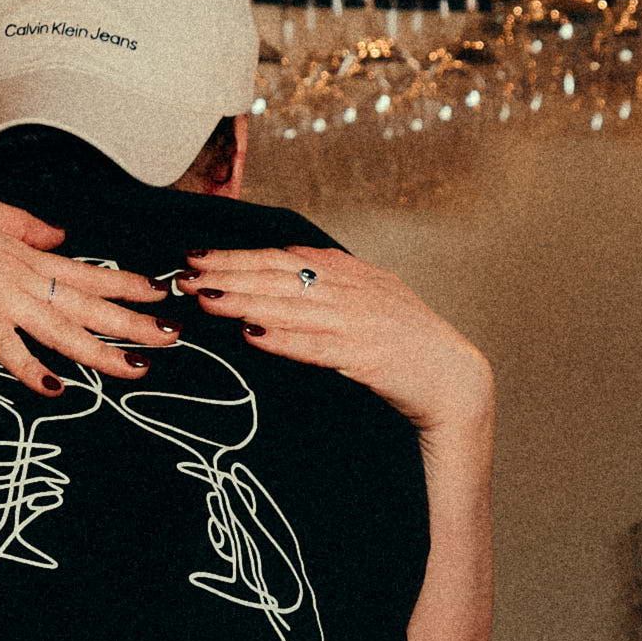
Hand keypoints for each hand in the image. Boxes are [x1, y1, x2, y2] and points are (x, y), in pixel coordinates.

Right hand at [0, 177, 175, 393]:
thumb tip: (61, 234)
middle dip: (135, 323)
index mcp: (23, 253)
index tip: (163, 294)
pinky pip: (9, 346)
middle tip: (173, 338)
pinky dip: (32, 368)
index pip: (88, 271)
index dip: (129, 285)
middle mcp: (20, 274)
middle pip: (89, 303)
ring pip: (62, 328)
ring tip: (137, 370)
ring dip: (102, 352)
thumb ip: (23, 225)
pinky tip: (56, 388)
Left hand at [181, 247, 494, 437]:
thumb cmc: (409, 350)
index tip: (197, 257)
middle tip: (185, 274)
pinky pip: (319, 346)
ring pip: (293, 307)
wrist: (456, 384)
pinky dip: (285, 340)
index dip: (238, 257)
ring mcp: (364, 323)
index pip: (286, 259)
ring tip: (207, 299)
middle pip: (281, 277)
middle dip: (229, 274)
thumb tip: (282, 276)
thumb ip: (331, 288)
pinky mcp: (370, 357)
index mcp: (355, 275)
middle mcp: (357, 292)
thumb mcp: (371, 305)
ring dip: (246, 302)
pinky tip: (253, 337)